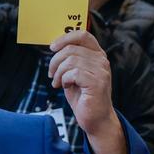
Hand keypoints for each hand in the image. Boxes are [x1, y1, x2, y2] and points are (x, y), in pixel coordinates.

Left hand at [47, 30, 123, 153]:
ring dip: (58, 72)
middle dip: (55, 61)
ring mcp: (101, 71)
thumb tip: (54, 47)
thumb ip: (69, 59)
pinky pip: (73, 73)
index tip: (52, 47)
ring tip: (58, 82)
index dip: (65, 38)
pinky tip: (65, 87)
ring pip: (70, 60)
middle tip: (51, 74)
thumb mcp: (74, 74)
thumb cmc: (83, 96)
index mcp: (97, 55)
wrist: (95, 118)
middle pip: (71, 49)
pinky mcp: (97, 82)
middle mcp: (101, 60)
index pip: (83, 35)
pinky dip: (64, 80)